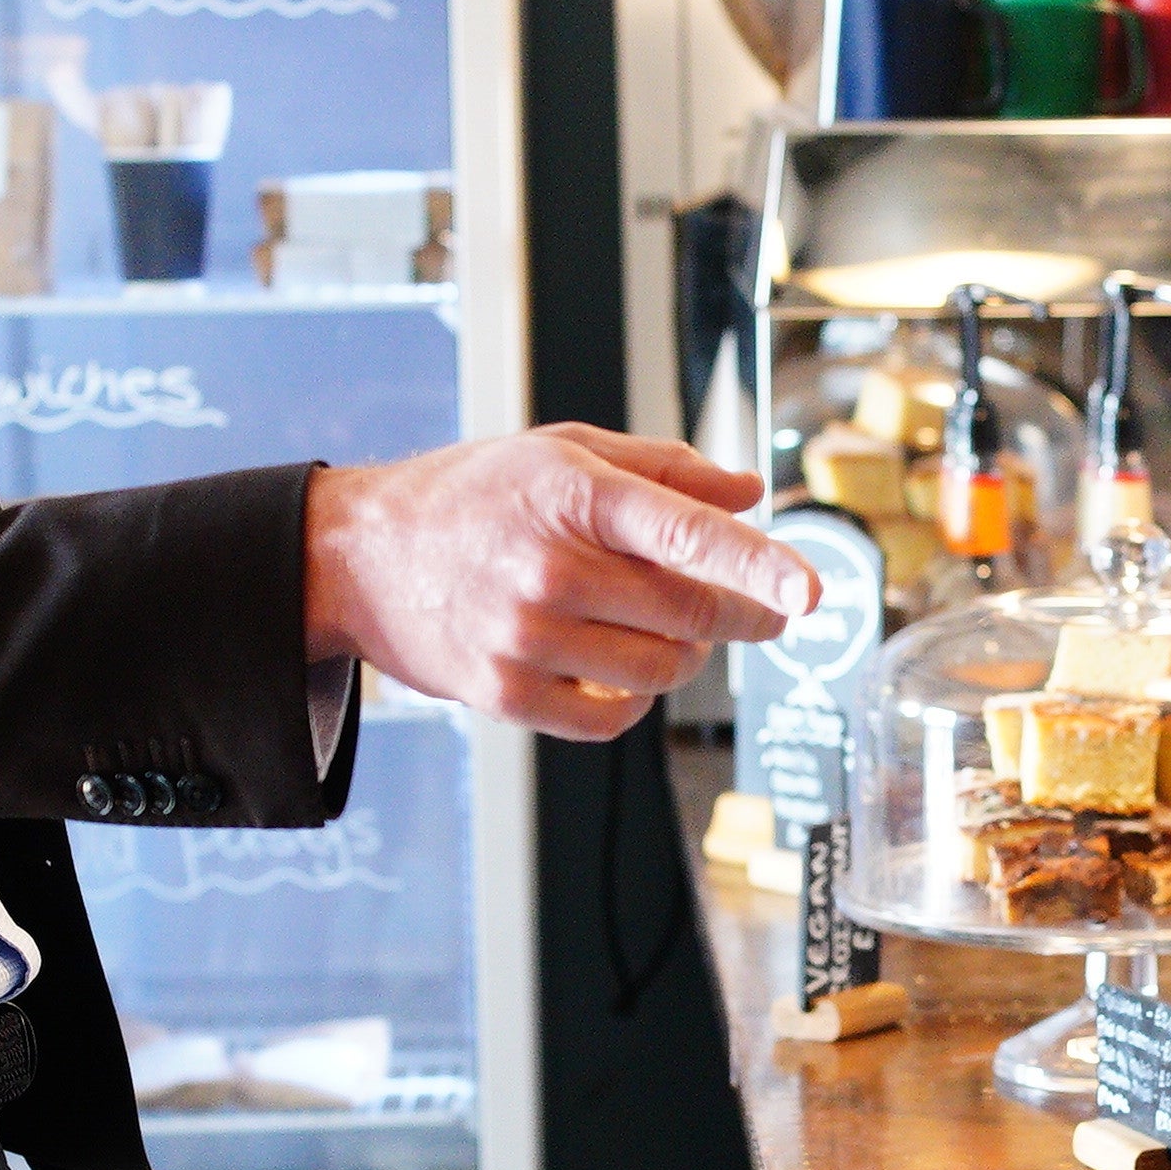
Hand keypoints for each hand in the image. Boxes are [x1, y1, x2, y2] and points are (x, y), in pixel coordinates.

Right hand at [306, 428, 814, 740]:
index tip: (810, 590)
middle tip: (762, 610)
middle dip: (743, 616)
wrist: (360, 556)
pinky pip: (609, 718)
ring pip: (659, 671)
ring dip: (684, 656)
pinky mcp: (503, 693)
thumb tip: (749, 493)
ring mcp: (523, 636)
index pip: (684, 531)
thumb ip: (663, 471)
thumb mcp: (561, 452)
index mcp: (572, 493)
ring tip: (659, 627)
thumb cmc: (472, 496)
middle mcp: (549, 566)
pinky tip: (615, 666)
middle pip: (690, 614)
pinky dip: (632, 698)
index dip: (757, 564)